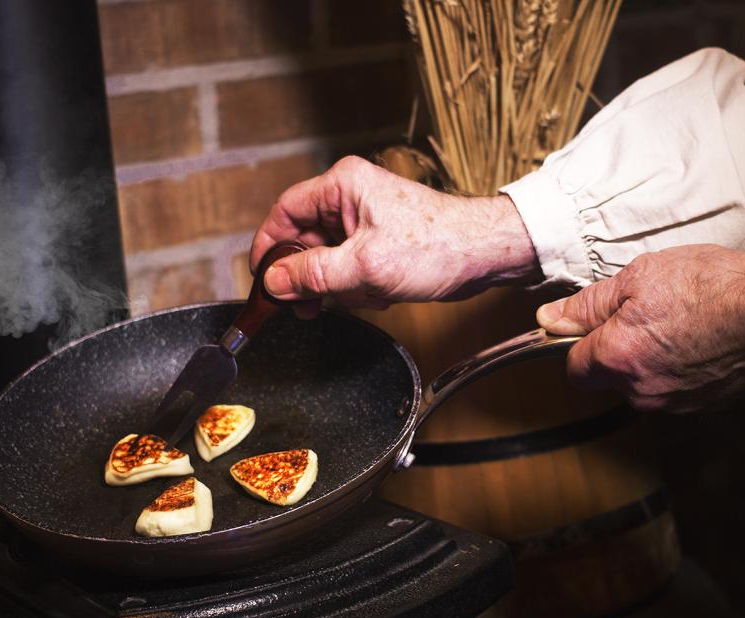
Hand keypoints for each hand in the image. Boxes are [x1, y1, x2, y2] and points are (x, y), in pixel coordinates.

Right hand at [250, 156, 538, 313]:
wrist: (483, 255)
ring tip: (368, 293)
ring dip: (342, 285)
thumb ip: (313, 275)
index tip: (261, 278)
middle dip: (313, 276)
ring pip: (328, 259)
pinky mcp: (379, 240)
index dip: (268, 246)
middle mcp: (351, 197)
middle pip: (305, 240)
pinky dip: (360, 286)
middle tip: (310, 304)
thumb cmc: (436, 246)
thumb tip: (274, 281)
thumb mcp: (364, 266)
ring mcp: (365, 220)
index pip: (285, 211)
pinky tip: (382, 293)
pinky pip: (350, 267)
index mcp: (342, 185)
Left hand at [536, 245, 744, 412]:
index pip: (573, 369)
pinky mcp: (703, 405)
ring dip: (649, 358)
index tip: (594, 324)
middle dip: (616, 350)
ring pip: (642, 385)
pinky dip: (678, 368)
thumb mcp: (638, 277)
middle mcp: (641, 390)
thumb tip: (550, 319)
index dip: (579, 344)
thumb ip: (588, 305)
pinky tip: (697, 338)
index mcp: (617, 358)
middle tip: (644, 313)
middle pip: (608, 378)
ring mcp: (674, 402)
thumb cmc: (709, 286)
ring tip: (677, 322)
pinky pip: (674, 389)